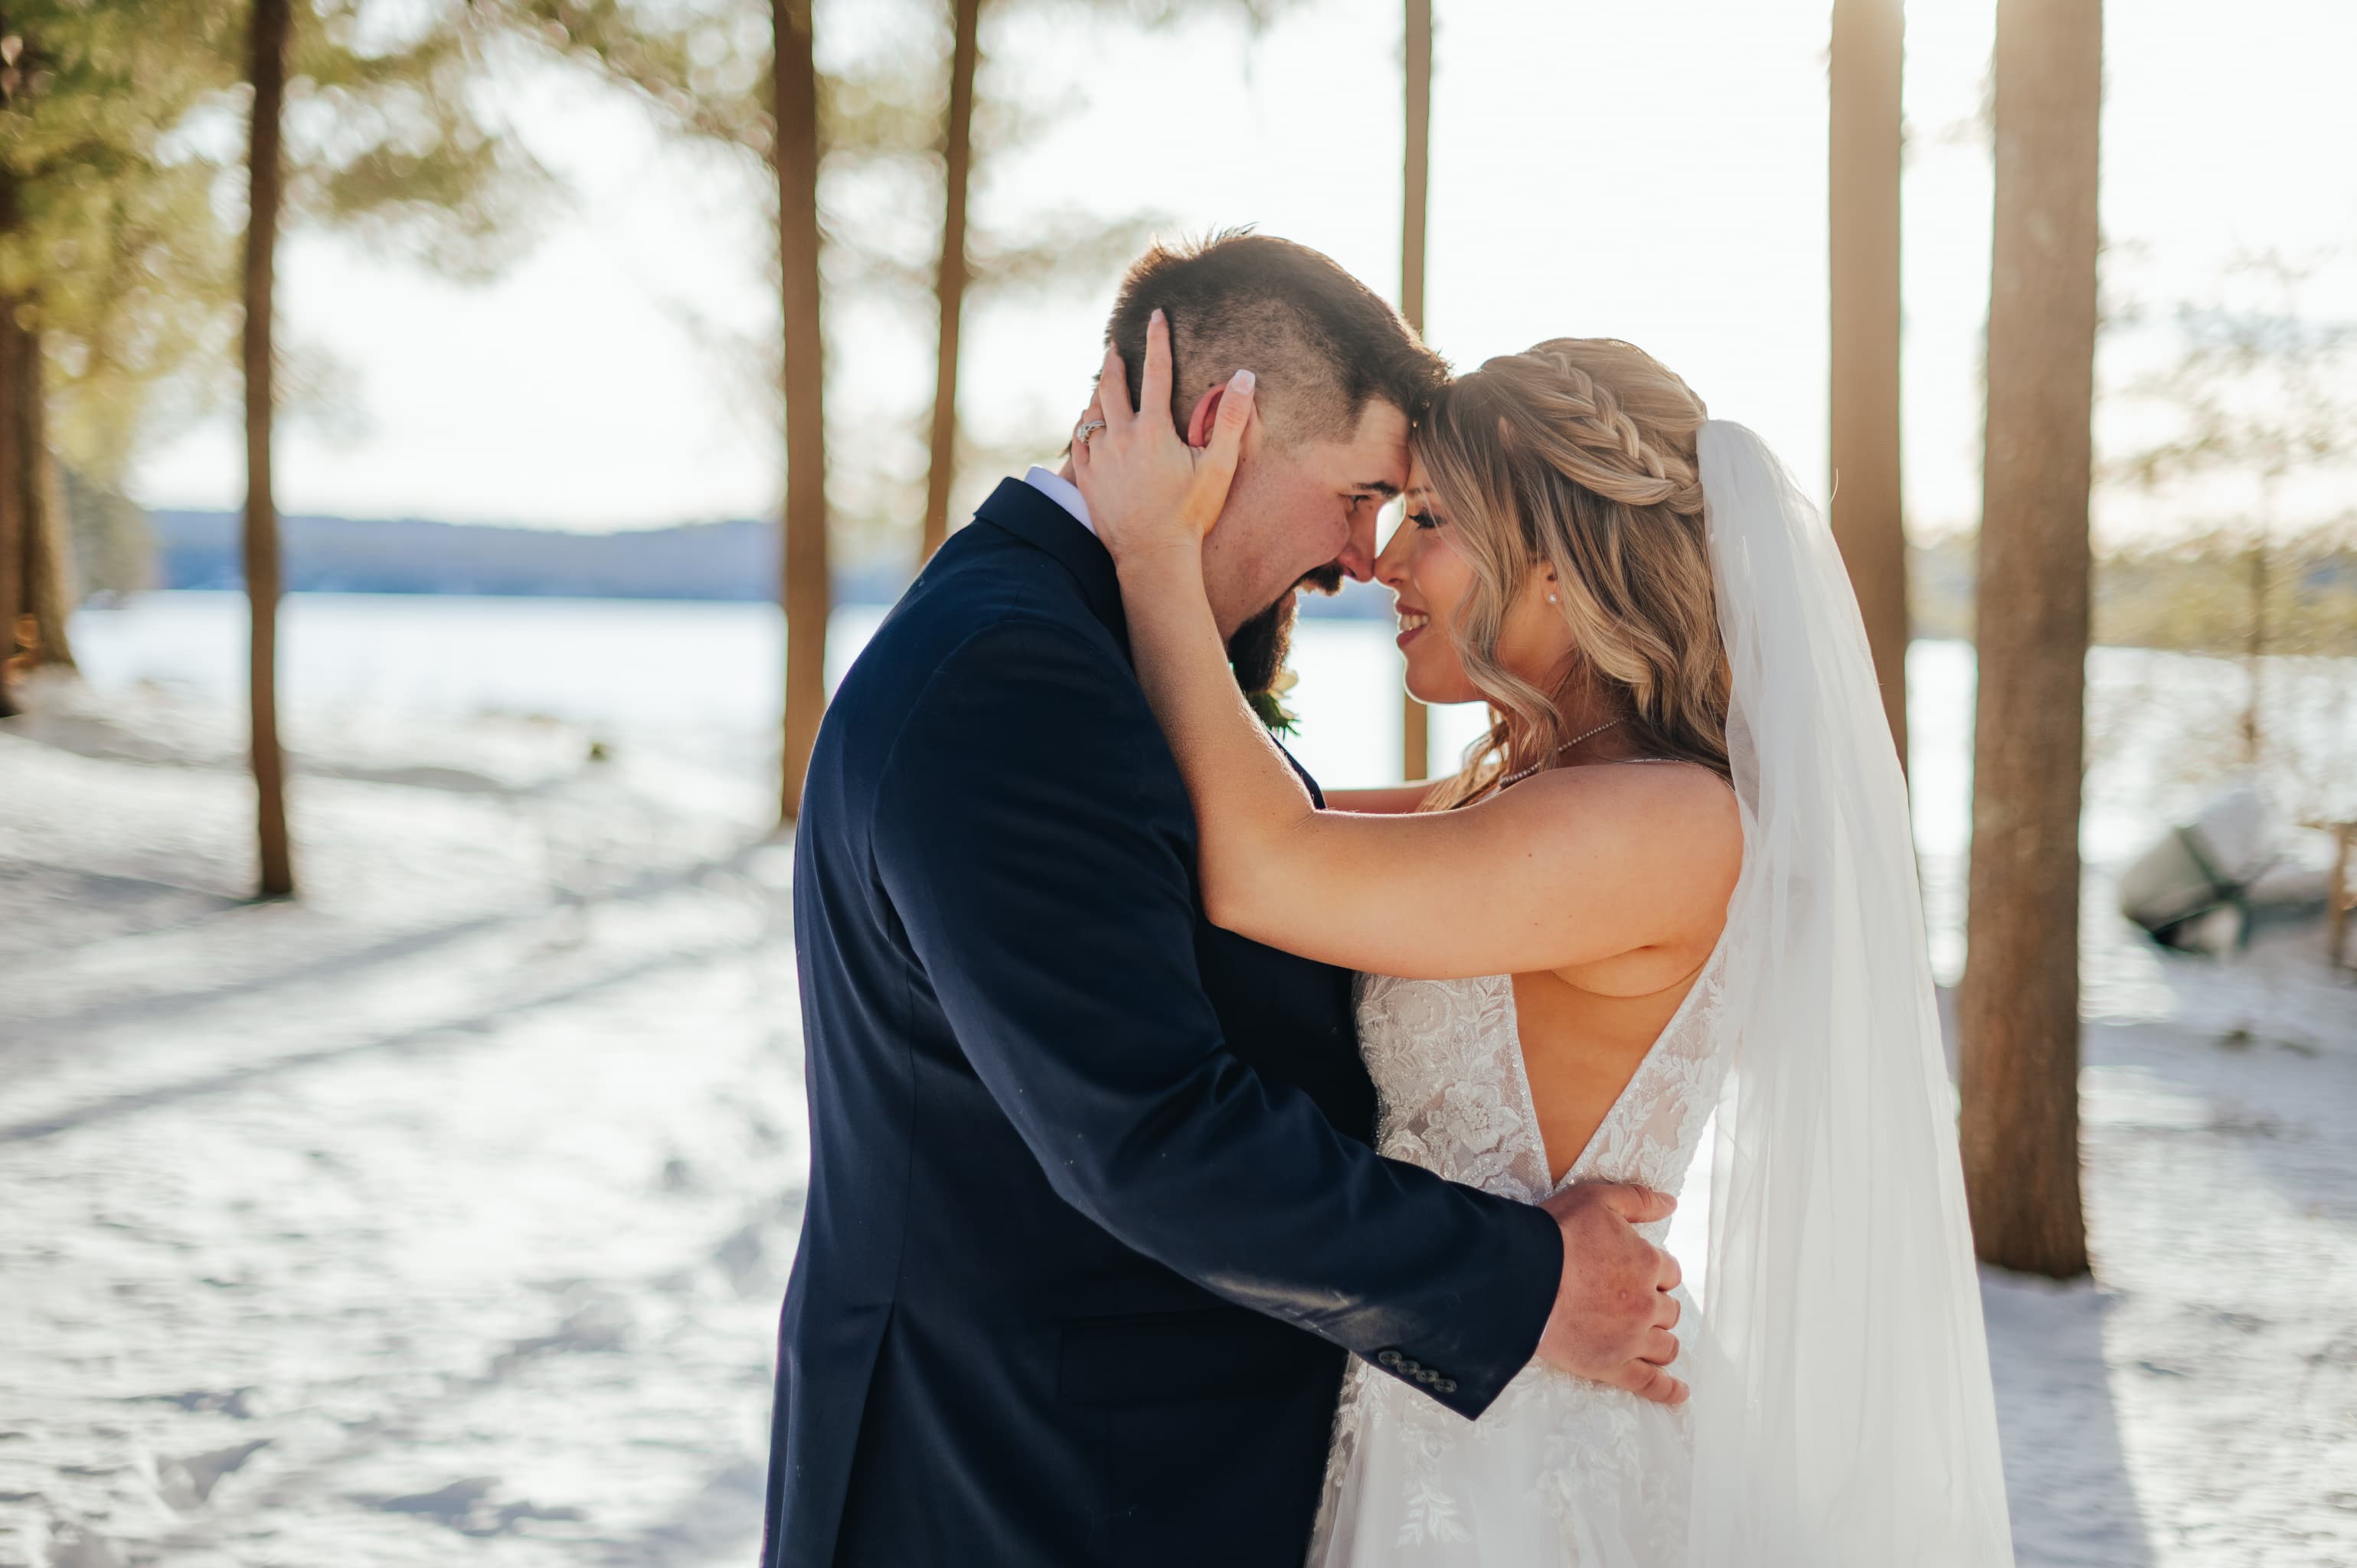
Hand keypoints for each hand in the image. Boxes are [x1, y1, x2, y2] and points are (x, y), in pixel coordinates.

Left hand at [1070, 307, 1256, 566]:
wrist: (1153, 556)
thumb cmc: (1190, 514)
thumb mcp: (1218, 467)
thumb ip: (1230, 420)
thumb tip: (1244, 378)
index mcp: (1153, 429)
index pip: (1156, 371)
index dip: (1157, 340)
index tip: (1156, 316)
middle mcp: (1121, 437)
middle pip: (1112, 385)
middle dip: (1114, 360)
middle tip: (1114, 345)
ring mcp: (1099, 457)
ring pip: (1091, 411)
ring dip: (1097, 391)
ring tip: (1102, 382)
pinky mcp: (1086, 477)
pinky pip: (1079, 440)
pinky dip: (1084, 423)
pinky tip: (1087, 421)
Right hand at [1534, 1181, 1688, 1405]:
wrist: (1519, 1276)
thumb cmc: (1555, 1233)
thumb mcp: (1598, 1199)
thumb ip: (1639, 1200)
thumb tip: (1671, 1203)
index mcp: (1647, 1264)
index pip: (1669, 1272)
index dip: (1654, 1271)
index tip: (1635, 1271)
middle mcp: (1646, 1304)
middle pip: (1669, 1310)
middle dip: (1656, 1305)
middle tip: (1630, 1301)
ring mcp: (1631, 1338)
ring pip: (1666, 1345)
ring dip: (1661, 1340)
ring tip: (1651, 1340)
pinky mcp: (1611, 1366)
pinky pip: (1649, 1383)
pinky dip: (1668, 1390)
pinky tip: (1679, 1393)